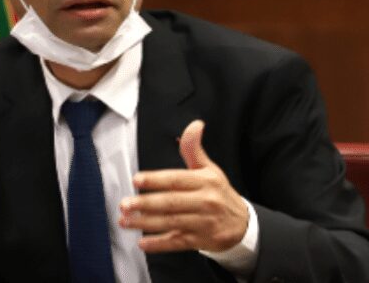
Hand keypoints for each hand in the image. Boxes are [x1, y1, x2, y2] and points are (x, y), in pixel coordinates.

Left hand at [118, 120, 248, 252]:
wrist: (242, 225)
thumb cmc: (219, 193)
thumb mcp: (210, 169)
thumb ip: (194, 149)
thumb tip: (194, 125)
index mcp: (205, 181)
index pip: (176, 179)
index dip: (156, 179)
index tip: (137, 179)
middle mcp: (205, 201)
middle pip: (171, 203)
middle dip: (146, 204)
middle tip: (125, 204)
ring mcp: (204, 222)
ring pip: (171, 223)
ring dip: (146, 223)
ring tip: (125, 221)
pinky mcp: (201, 240)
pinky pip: (177, 242)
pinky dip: (159, 244)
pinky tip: (143, 243)